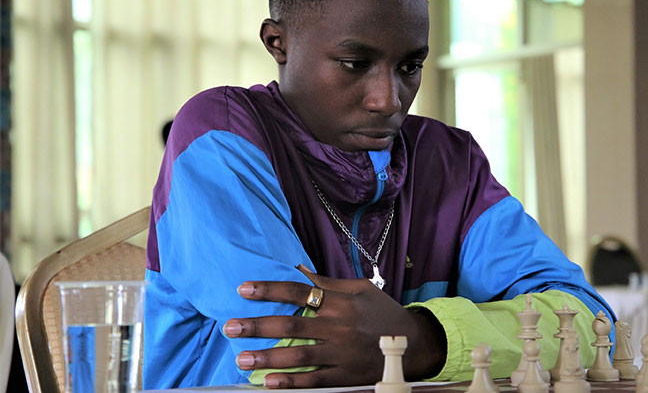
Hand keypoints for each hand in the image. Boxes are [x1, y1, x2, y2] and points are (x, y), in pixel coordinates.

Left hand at [223, 265, 446, 387]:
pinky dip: (291, 382)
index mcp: (341, 302)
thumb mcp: (361, 290)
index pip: (299, 292)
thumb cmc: (384, 313)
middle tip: (229, 326)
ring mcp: (341, 354)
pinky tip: (268, 381)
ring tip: (240, 357)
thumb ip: (329, 283)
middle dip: (257, 325)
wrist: (415, 345)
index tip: (244, 289)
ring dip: (266, 356)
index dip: (270, 289)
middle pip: (291, 324)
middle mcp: (338, 327)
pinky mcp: (344, 376)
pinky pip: (313, 381)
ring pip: (297, 355)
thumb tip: (299, 271)